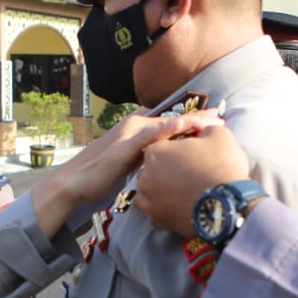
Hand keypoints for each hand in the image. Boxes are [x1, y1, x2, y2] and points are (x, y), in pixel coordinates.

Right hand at [30, 110, 221, 235]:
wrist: (75, 182)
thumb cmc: (100, 175)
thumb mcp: (130, 164)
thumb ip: (146, 158)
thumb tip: (162, 164)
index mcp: (137, 130)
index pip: (169, 122)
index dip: (192, 120)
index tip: (214, 120)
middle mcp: (134, 126)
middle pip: (172, 119)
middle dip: (198, 117)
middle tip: (222, 116)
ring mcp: (130, 133)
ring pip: (166, 123)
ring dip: (190, 120)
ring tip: (213, 120)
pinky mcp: (125, 145)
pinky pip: (151, 134)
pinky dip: (168, 129)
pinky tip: (184, 126)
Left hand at [135, 123, 249, 237]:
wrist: (230, 206)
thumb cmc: (222, 166)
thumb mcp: (218, 134)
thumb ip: (204, 127)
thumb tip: (203, 129)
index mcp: (155, 151)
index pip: (163, 144)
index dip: (180, 147)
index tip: (195, 152)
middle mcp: (144, 176)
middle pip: (154, 168)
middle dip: (169, 168)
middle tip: (191, 171)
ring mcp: (148, 200)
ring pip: (152, 190)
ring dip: (164, 188)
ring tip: (185, 188)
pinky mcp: (157, 220)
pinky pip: (157, 210)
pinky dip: (167, 206)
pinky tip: (182, 203)